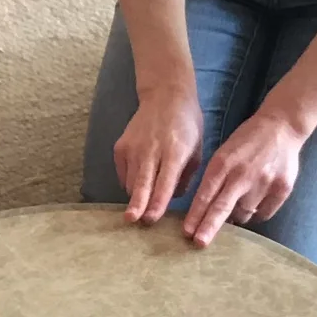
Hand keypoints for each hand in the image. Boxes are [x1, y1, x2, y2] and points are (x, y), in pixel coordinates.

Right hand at [113, 84, 203, 225]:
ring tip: (145, 201)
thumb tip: (170, 200)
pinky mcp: (120, 146)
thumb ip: (185, 177)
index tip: (151, 218)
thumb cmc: (187, 126)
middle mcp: (150, 150)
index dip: (157, 202)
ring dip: (137, 196)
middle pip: (142, 183)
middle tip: (132, 220)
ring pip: (130, 182)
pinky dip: (130, 183)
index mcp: (174, 152)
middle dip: (137, 204)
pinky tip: (140, 179)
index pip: (164, 182)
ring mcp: (132, 147)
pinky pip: (122, 174)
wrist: (165, 96)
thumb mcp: (197, 150)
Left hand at [183, 108, 307, 247]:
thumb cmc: (247, 141)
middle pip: (222, 207)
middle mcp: (242, 174)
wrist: (282, 126)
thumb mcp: (224, 152)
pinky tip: (256, 201)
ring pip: (244, 214)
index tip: (187, 232)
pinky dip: (257, 213)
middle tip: (199, 243)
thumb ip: (215, 178)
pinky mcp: (282, 189)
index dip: (196, 215)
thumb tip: (204, 211)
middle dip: (209, 227)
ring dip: (236, 216)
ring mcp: (264, 183)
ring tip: (238, 204)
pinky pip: (264, 213)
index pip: (206, 194)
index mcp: (224, 163)